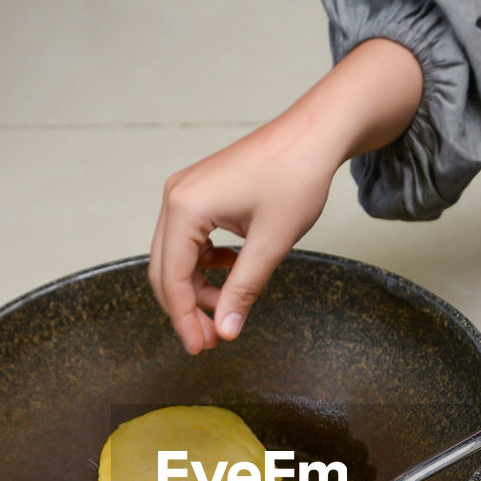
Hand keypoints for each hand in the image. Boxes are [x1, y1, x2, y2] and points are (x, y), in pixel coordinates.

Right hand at [149, 39, 422, 352]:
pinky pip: (189, 240)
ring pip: (176, 257)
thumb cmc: (296, 177)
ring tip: (226, 310)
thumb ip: (243, 290)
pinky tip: (233, 271)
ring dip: (197, 288)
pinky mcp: (198, 193)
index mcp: (186, 207)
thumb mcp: (271, 244)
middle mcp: (175, 197)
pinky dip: (206, 264)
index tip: (201, 348)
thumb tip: (225, 331)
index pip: (172, 277)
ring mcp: (184, 193)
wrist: (315, 133)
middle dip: (187, 308)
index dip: (184, 318)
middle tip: (211, 340)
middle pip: (165, 269)